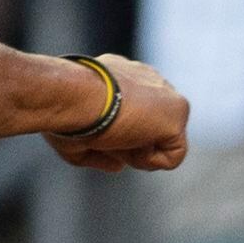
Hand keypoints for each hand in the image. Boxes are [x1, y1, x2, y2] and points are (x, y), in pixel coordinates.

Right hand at [47, 53, 189, 172]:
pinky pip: (174, 154)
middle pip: (151, 127)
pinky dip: (150, 161)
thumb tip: (119, 166)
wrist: (71, 95)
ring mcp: (165, 93)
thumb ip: (101, 151)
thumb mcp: (78, 135)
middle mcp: (148, 80)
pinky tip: (130, 146)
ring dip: (138, 152)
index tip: (97, 136)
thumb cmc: (65, 114)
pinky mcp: (178, 110)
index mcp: (124, 77)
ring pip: (164, 139)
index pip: (135, 112)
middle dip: (130, 143)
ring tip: (115, 140)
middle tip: (105, 139)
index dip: (117, 136)